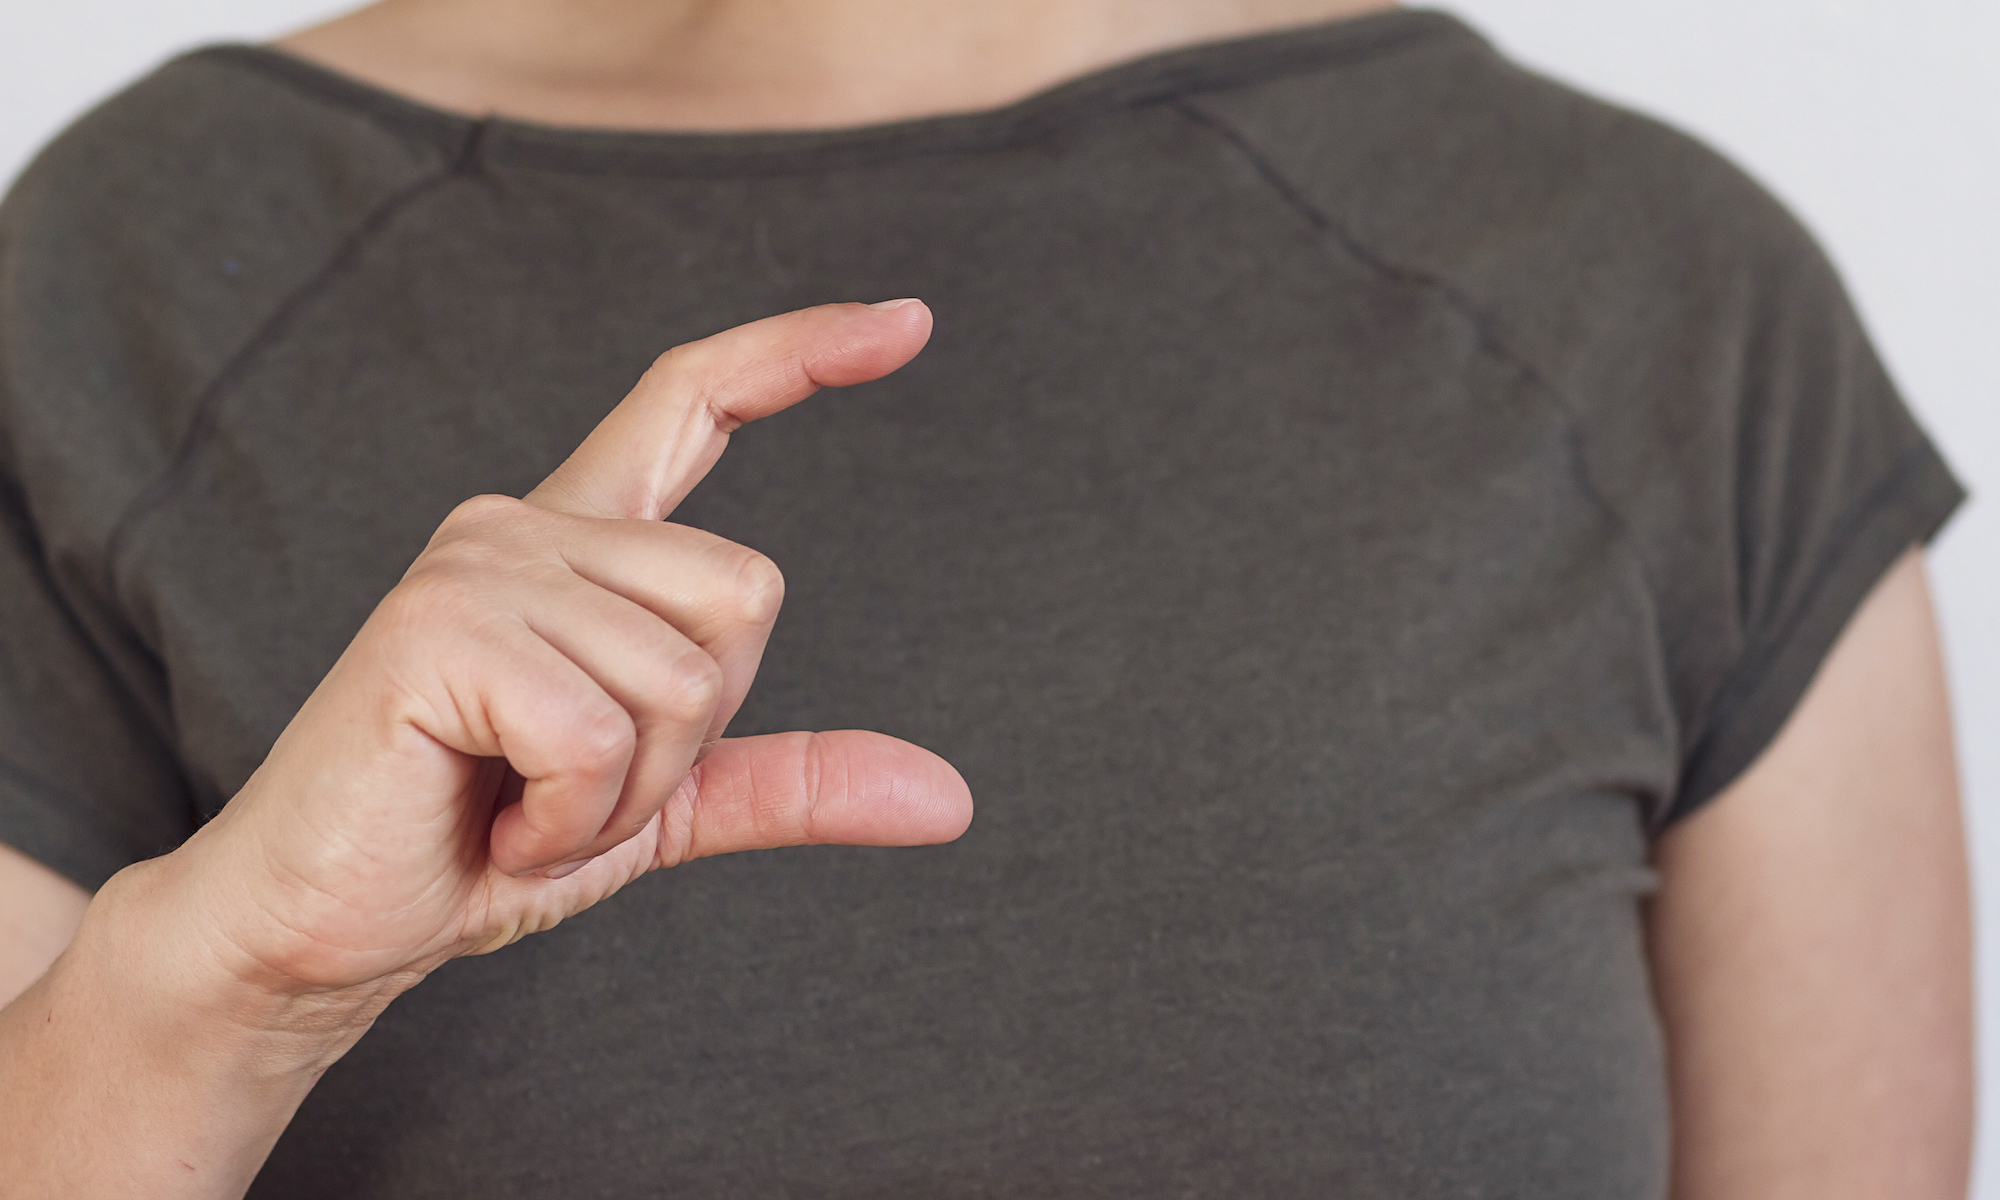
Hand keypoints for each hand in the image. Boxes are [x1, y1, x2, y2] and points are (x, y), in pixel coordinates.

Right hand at [158, 300, 971, 999]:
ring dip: (624, 795)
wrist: (335, 926)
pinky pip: (603, 735)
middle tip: (574, 788)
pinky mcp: (438, 629)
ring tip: (523, 807)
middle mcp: (528, 526)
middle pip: (746, 594)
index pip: (695, 400)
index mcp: (582, 546)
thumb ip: (796, 780)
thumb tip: (954, 801)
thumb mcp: (667, 807)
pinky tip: (494, 824)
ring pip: (684, 680)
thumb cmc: (483, 846)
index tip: (909, 320)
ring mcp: (480, 565)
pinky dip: (574, 821)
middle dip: (691, 739)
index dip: (801, 352)